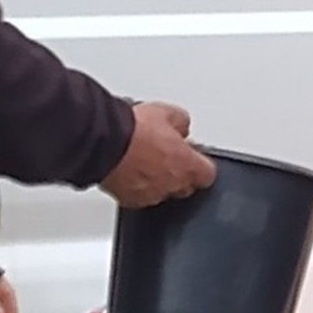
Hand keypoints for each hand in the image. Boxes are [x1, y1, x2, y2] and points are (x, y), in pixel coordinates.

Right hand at [100, 101, 216, 208]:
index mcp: (188, 166)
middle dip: (179, 172)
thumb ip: (182, 122)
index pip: (207, 174)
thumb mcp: (167, 113)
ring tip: (143, 159)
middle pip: (185, 185)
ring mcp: (150, 195)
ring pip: (161, 191)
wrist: (105, 143)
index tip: (192, 154)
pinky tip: (129, 168)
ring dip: (156, 179)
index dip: (199, 164)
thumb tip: (182, 125)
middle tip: (166, 154)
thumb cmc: (135, 130)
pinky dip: (136, 185)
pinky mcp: (128, 199)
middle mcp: (172, 185)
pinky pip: (139, 195)